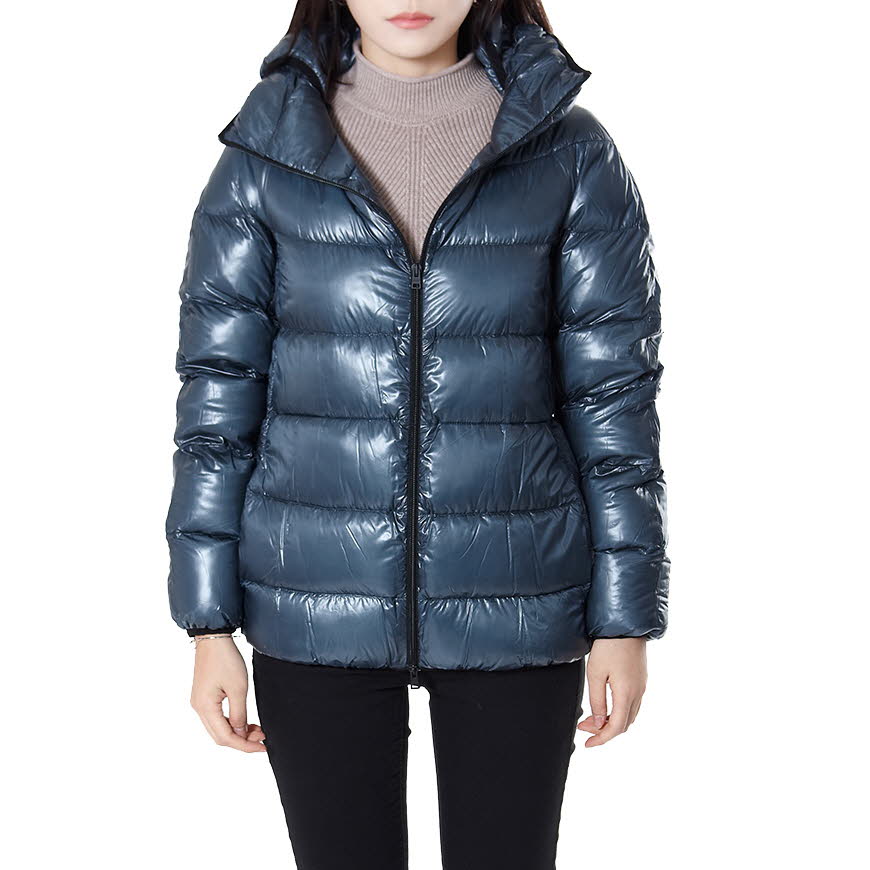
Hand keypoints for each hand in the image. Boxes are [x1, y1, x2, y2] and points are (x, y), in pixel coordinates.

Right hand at [190, 635, 266, 752]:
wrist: (213, 638)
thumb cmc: (225, 658)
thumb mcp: (238, 688)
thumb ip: (239, 714)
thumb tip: (240, 734)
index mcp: (205, 708)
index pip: (225, 737)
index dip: (244, 745)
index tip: (262, 747)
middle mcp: (199, 708)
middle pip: (220, 736)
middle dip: (242, 741)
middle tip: (262, 739)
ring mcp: (200, 702)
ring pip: (219, 728)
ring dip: (238, 732)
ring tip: (257, 730)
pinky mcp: (204, 696)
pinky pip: (217, 717)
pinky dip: (232, 722)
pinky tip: (245, 721)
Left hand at [577, 637, 646, 747]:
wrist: (625, 626)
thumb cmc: (609, 646)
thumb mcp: (596, 674)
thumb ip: (596, 701)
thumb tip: (597, 722)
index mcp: (626, 694)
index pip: (616, 727)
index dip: (601, 739)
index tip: (588, 744)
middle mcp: (638, 693)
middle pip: (623, 724)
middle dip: (604, 731)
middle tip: (585, 728)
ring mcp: (641, 686)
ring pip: (628, 715)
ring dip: (611, 721)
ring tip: (592, 718)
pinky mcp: (640, 679)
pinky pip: (631, 703)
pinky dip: (618, 711)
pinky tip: (605, 705)